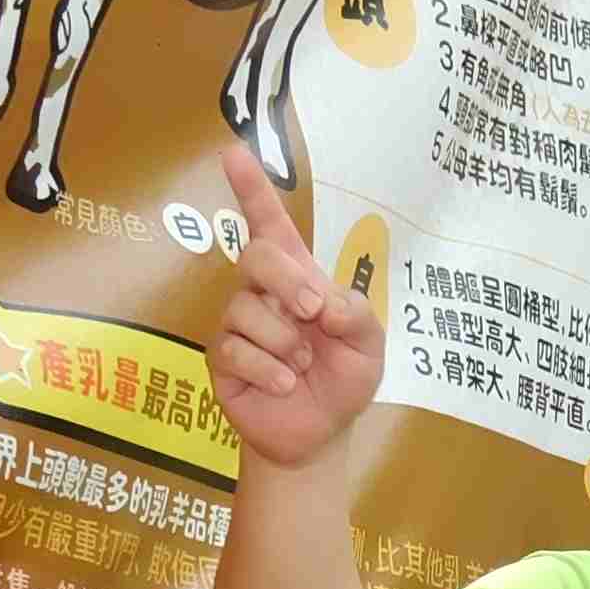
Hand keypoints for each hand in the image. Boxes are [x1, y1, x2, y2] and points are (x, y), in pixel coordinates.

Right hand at [209, 173, 380, 472]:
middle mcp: (262, 293)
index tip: (232, 153)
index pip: (270, 225)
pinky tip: (284, 384)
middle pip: (255, 255)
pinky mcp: (221, 358)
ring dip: (286, 342)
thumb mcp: (369, 345)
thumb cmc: (343, 380)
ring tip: (303, 366)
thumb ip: (357, 314)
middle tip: (312, 311)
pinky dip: (269, 369)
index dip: (252, 189)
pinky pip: (236, 349)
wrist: (319, 435)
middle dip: (285, 279)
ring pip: (247, 309)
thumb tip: (323, 299)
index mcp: (298, 278)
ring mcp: (237, 324)